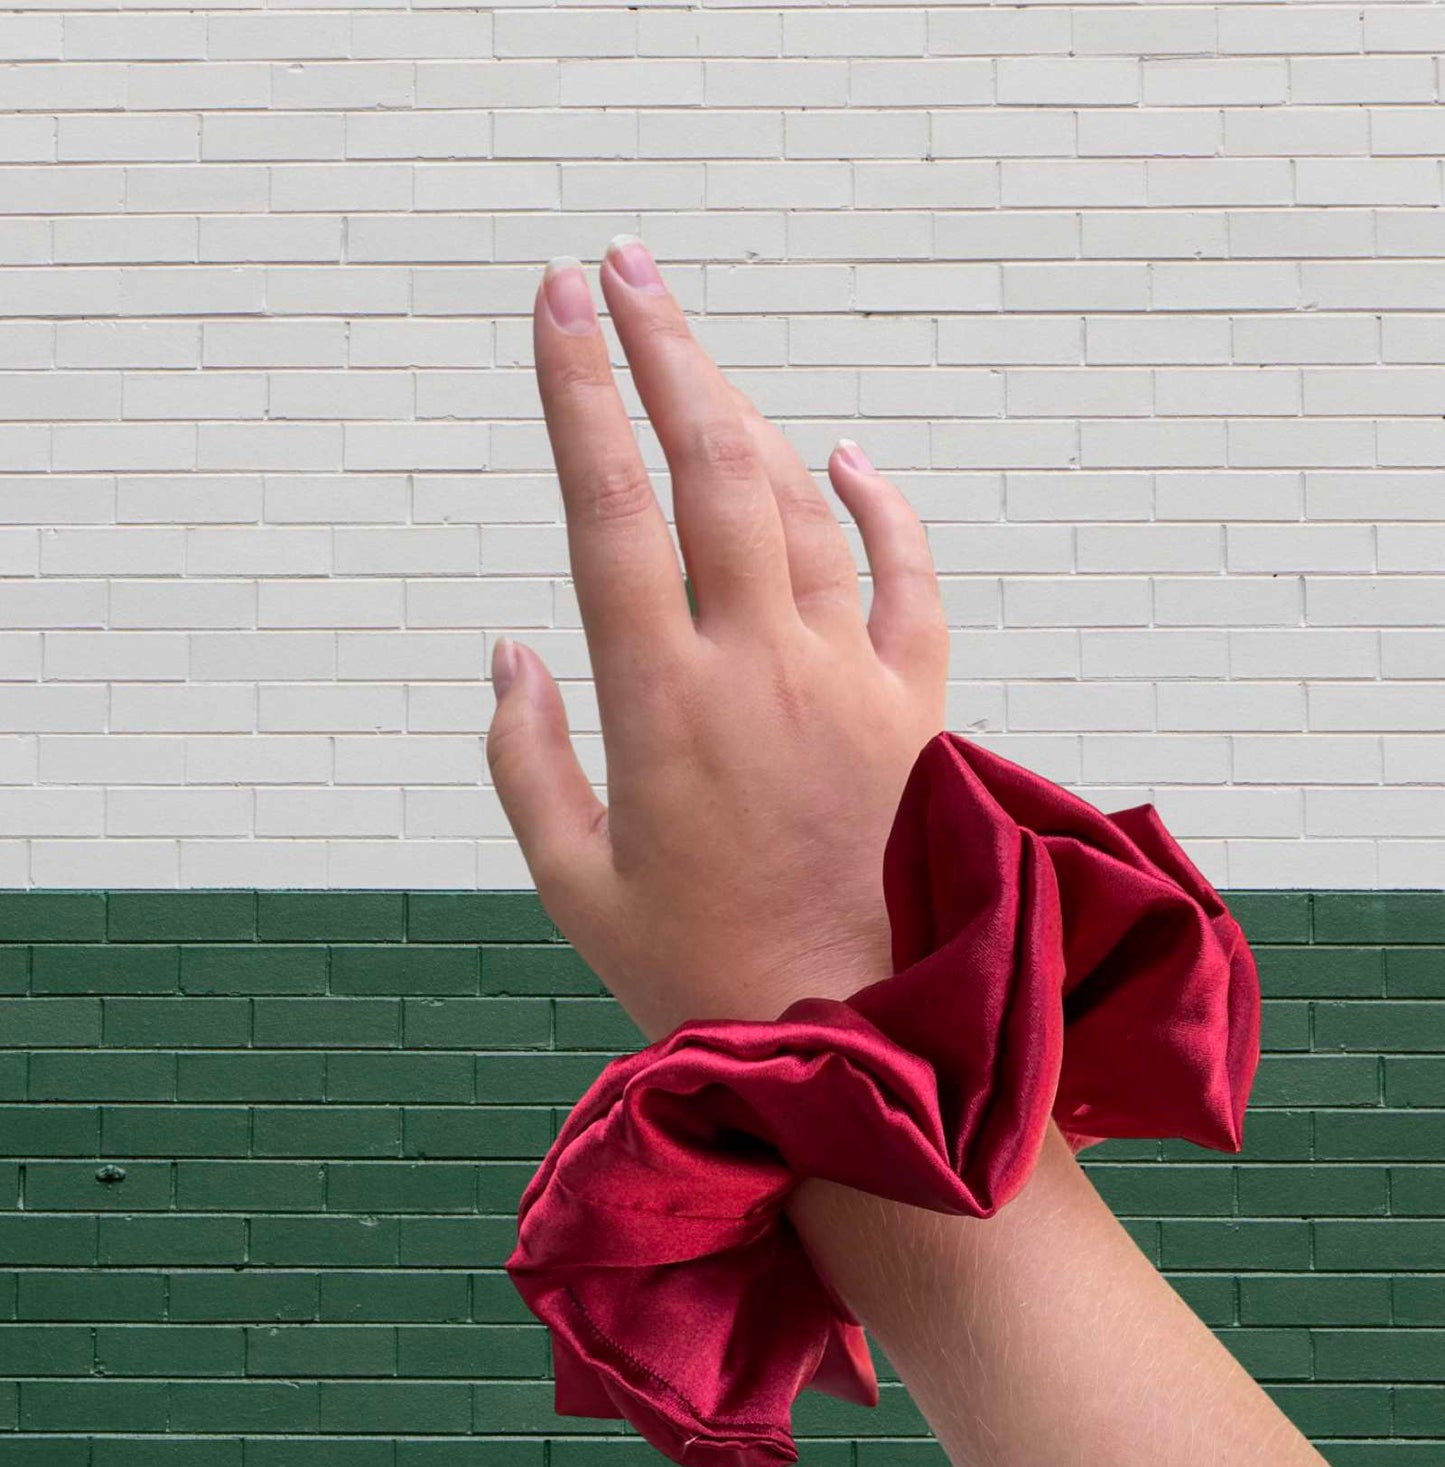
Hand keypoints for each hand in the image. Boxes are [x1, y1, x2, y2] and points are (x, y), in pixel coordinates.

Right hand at [487, 236, 947, 1041]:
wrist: (859, 1040)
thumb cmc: (701, 977)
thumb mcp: (577, 887)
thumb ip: (526, 764)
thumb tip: (509, 650)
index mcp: (663, 705)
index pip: (609, 508)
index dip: (577, 390)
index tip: (554, 303)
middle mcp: (764, 668)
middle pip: (714, 466)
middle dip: (663, 349)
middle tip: (622, 268)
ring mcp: (853, 682)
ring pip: (805, 506)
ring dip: (749, 419)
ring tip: (698, 363)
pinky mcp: (924, 711)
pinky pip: (910, 581)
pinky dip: (882, 509)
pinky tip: (850, 457)